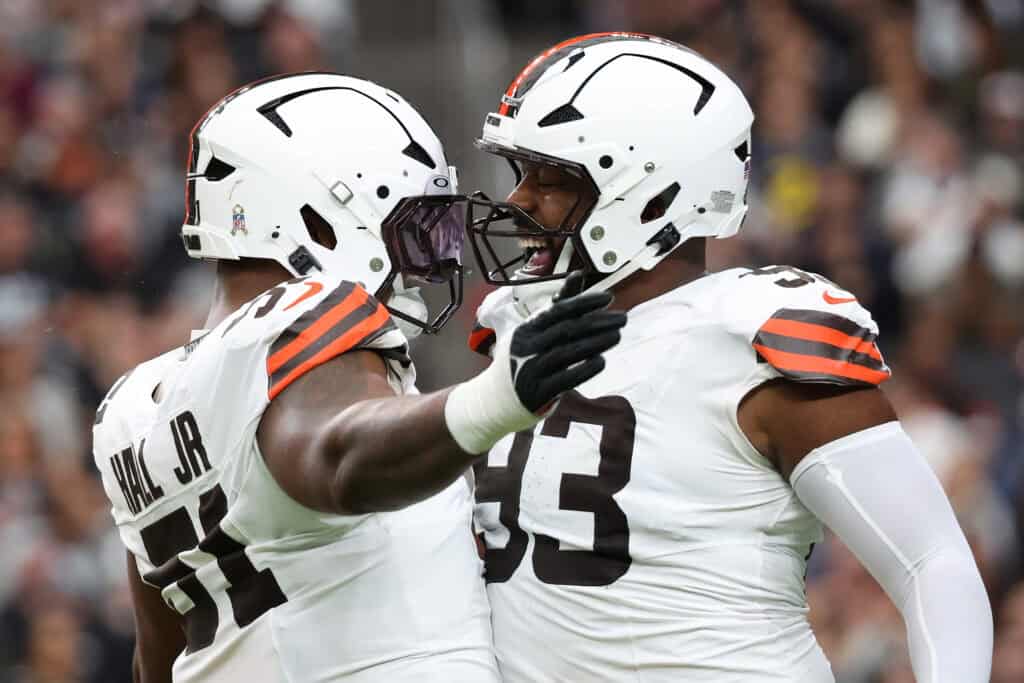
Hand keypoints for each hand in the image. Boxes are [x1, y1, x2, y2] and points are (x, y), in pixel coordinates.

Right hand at [508, 271, 625, 412]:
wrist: (496, 398)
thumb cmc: (524, 357)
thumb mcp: (535, 330)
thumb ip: (559, 305)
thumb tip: (578, 275)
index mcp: (527, 329)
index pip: (558, 311)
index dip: (584, 302)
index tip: (608, 298)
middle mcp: (527, 347)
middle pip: (566, 330)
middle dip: (597, 322)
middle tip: (622, 318)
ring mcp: (531, 370)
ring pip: (567, 353)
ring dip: (596, 343)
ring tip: (617, 335)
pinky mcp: (538, 393)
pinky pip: (565, 379)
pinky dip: (584, 369)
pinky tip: (601, 360)